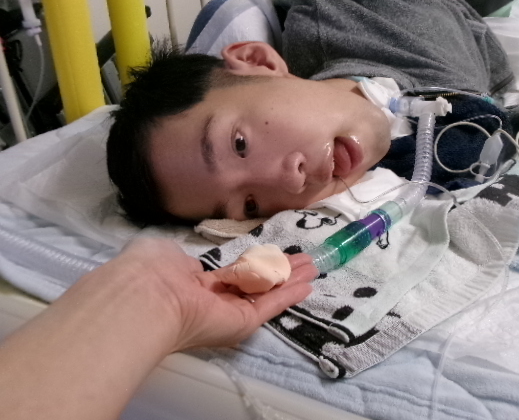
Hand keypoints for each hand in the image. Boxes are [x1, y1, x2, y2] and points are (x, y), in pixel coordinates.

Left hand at [105, 238, 316, 351]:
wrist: (148, 298)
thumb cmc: (154, 269)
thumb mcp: (167, 252)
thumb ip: (187, 260)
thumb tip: (197, 269)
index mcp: (195, 283)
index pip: (232, 274)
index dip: (255, 264)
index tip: (272, 255)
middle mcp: (215, 300)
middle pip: (256, 283)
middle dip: (280, 270)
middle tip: (303, 260)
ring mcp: (229, 312)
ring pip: (267, 293)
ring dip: (291, 279)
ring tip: (313, 266)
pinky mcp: (242, 322)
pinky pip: (269, 305)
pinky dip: (289, 295)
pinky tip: (307, 284)